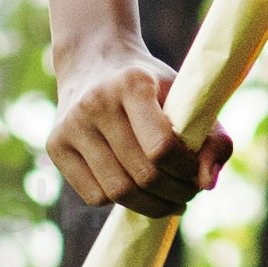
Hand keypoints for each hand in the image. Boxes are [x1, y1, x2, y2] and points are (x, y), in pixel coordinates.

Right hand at [45, 39, 210, 218]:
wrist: (94, 60)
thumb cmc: (150, 85)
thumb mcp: (185, 98)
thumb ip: (212, 138)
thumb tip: (207, 184)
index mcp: (132, 83)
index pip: (162, 147)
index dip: (186, 170)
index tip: (194, 173)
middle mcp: (95, 102)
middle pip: (141, 175)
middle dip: (173, 194)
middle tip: (186, 195)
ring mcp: (71, 125)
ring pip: (116, 191)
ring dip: (150, 206)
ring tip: (167, 199)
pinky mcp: (55, 145)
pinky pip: (93, 196)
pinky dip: (119, 201)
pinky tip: (133, 187)